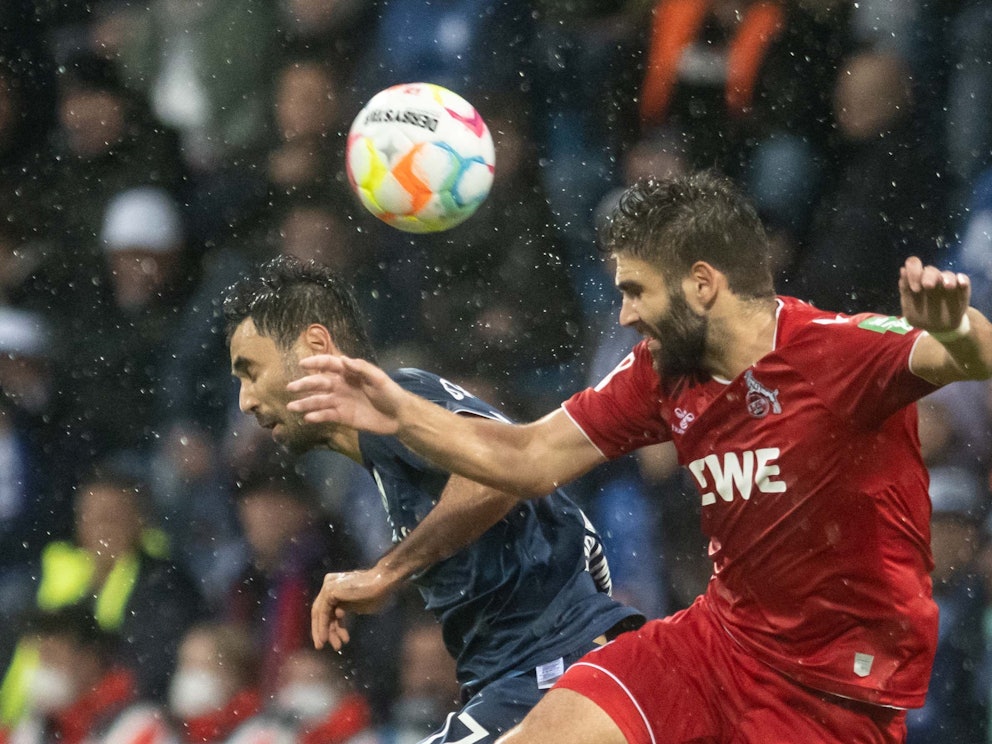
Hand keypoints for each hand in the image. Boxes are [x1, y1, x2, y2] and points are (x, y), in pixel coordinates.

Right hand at [287, 355, 402, 433]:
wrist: (399, 416)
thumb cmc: (390, 393)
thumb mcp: (378, 378)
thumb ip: (362, 368)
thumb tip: (343, 359)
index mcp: (349, 373)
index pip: (329, 364)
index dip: (316, 362)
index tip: (303, 364)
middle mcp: (341, 386)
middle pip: (319, 383)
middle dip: (304, 384)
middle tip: (290, 387)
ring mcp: (340, 402)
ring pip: (319, 401)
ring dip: (305, 403)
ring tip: (291, 406)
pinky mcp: (343, 417)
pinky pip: (326, 415)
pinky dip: (317, 416)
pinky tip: (307, 418)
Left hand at [311, 569, 396, 649]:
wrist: (383, 582)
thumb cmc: (376, 594)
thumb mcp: (358, 606)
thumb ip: (346, 610)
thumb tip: (338, 617)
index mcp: (336, 587)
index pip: (327, 609)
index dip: (329, 627)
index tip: (336, 641)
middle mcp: (329, 584)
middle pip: (321, 612)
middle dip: (326, 631)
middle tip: (334, 647)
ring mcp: (328, 586)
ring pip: (320, 613)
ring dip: (326, 632)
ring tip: (337, 646)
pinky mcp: (330, 590)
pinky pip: (323, 612)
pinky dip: (324, 626)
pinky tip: (327, 638)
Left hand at [899, 256, 970, 333]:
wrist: (939, 328)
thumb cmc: (921, 315)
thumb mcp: (910, 308)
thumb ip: (905, 290)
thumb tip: (903, 270)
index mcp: (917, 280)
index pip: (914, 265)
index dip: (913, 270)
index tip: (914, 288)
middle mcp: (932, 279)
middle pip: (930, 271)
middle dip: (928, 276)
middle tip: (927, 286)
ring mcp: (947, 283)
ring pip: (947, 275)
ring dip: (948, 278)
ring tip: (948, 286)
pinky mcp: (961, 290)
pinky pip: (964, 281)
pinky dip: (963, 280)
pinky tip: (962, 283)